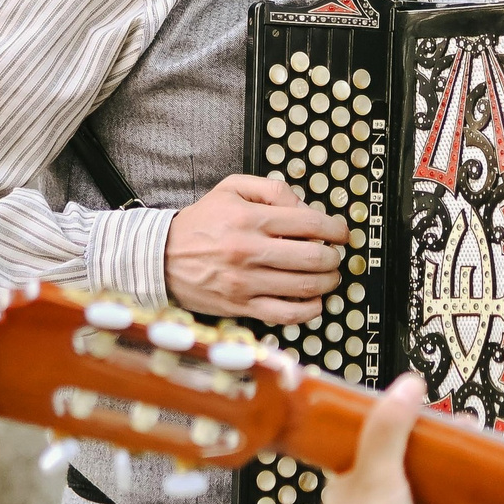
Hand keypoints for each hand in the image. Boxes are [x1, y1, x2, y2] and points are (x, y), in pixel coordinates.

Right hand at [163, 173, 349, 323]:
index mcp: (250, 218)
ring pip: (304, 287)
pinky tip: (315, 302)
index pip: (310, 223)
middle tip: (336, 256)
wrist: (161, 257)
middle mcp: (250, 250)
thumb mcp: (231, 188)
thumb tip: (305, 207)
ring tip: (329, 276)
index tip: (342, 234)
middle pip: (314, 257)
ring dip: (327, 282)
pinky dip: (309, 310)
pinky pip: (285, 314)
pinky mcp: (241, 306)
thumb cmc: (201, 222)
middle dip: (334, 257)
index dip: (336, 230)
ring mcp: (246, 282)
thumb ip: (272, 189)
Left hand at [322, 373, 467, 503]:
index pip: (370, 445)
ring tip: (472, 441)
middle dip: (432, 444)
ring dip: (452, 469)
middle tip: (454, 421)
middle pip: (407, 464)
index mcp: (350, 487)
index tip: (415, 404)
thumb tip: (407, 386)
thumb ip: (390, 426)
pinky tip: (478, 485)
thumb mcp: (375, 472)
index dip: (392, 424)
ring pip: (434, 489)